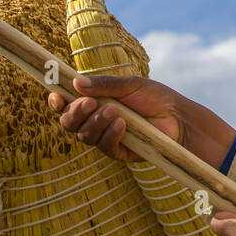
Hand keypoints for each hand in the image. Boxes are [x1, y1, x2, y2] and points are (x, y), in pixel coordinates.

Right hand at [47, 74, 235, 167]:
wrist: (179, 117)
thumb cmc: (155, 97)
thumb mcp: (128, 85)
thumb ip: (103, 85)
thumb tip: (75, 83)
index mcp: (94, 102)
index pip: (66, 105)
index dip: (57, 102)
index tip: (56, 96)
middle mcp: (95, 122)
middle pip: (69, 123)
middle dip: (74, 113)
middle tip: (88, 103)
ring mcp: (106, 138)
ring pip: (84, 136)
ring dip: (94, 122)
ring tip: (114, 111)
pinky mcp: (119, 152)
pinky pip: (104, 147)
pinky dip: (110, 134)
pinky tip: (121, 124)